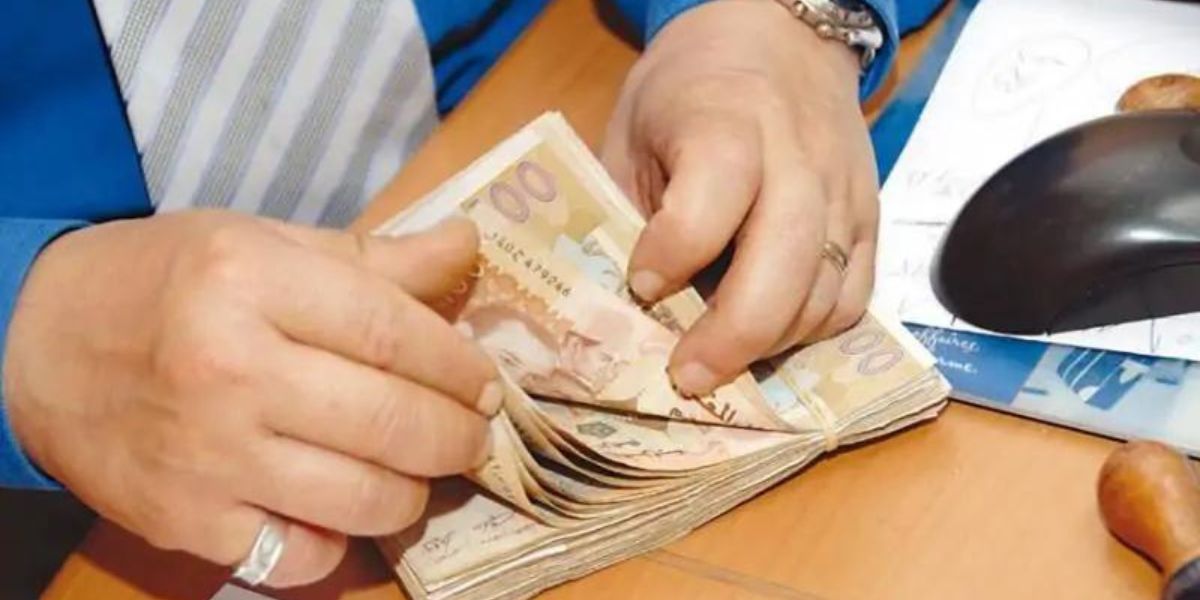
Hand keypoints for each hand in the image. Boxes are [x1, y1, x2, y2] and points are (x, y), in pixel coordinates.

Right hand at [3, 211, 499, 586]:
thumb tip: (468, 247)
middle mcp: (229, 371)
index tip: (489, 384)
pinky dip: (339, 544)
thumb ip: (373, 256)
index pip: (394, 333)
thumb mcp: (263, 242)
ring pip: (362, 499)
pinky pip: (300, 557)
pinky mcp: (185, 522)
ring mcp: (206, 457)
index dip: (460, 366)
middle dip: (458, 437)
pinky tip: (343, 511)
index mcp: (250, 281)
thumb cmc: (165, 282)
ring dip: (414, 493)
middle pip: (391, 423)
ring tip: (419, 471)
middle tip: (475, 434)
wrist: (38, 345)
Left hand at [602, 0, 879, 394]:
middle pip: (786, 260)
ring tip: (720, 364)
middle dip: (734, 334)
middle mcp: (799, 158)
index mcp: (730, 120)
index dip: (675, 250)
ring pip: (826, 292)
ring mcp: (845, 193)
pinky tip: (768, 338)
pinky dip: (811, 332)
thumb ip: (626, 207)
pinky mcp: (871, 219)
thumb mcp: (634, 127)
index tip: (642, 283)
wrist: (781, 36)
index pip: (713, 197)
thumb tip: (616, 306)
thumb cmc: (689, 88)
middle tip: (686, 376)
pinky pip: (854, 297)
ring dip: (771, 344)